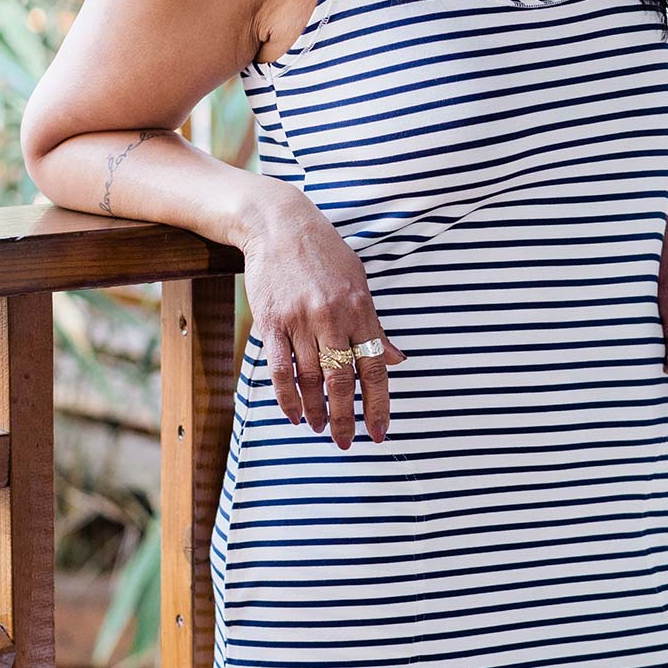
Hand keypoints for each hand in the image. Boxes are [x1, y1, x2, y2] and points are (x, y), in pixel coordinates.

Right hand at [241, 187, 405, 450]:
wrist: (279, 224)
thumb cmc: (323, 253)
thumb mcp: (358, 282)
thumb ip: (375, 325)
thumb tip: (397, 359)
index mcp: (360, 308)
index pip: (375, 366)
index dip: (378, 404)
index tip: (379, 432)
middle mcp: (332, 317)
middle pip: (341, 380)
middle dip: (346, 418)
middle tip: (347, 443)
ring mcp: (299, 320)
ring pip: (309, 379)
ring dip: (316, 410)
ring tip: (320, 428)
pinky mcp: (271, 321)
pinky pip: (279, 369)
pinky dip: (286, 397)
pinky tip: (293, 414)